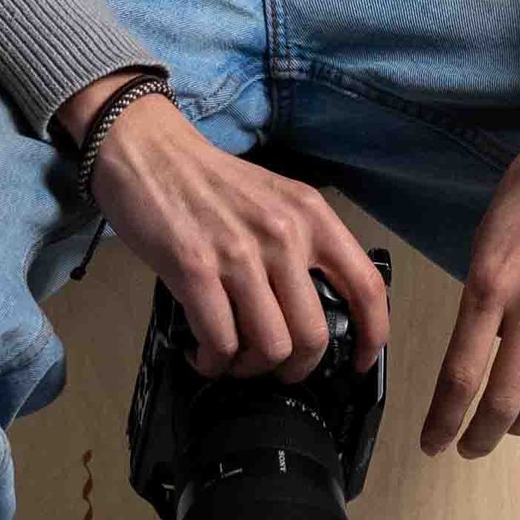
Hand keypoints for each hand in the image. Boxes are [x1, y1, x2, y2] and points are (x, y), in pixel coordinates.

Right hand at [80, 91, 390, 383]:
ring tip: (231, 359)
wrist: (147, 151)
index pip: (365, 285)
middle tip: (271, 367)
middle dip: (293, 367)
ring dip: (250, 368)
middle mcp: (284, 234)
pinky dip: (212, 362)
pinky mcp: (195, 269)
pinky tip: (201, 353)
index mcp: (312, 216)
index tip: (358, 363)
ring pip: (270, 347)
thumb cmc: (209, 182)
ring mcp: (240, 253)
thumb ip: (301, 246)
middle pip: (313, 335)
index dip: (372, 335)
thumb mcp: (275, 200)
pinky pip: (220, 342)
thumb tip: (311, 313)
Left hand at [419, 63, 519, 458]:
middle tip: (470, 447)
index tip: (433, 442)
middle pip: (504, 400)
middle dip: (481, 435)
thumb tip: (483, 347)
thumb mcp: (487, 236)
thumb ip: (482, 295)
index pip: (459, 376)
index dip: (443, 421)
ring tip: (516, 429)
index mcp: (489, 284)